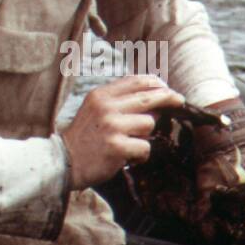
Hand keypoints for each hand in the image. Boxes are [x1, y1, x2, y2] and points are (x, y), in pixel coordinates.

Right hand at [61, 75, 184, 190]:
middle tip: (180, 101)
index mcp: (101, 95)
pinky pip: (145, 147)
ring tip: (130, 144)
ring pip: (148, 124)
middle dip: (168, 98)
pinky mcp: (117, 146)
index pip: (136, 81)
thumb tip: (154, 96)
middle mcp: (106, 107)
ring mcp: (112, 126)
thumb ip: (118, 100)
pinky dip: (140, 155)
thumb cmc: (85, 138)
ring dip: (144, 136)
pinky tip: (128, 158)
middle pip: (148, 97)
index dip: (156, 83)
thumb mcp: (95, 110)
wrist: (64, 162)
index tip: (167, 89)